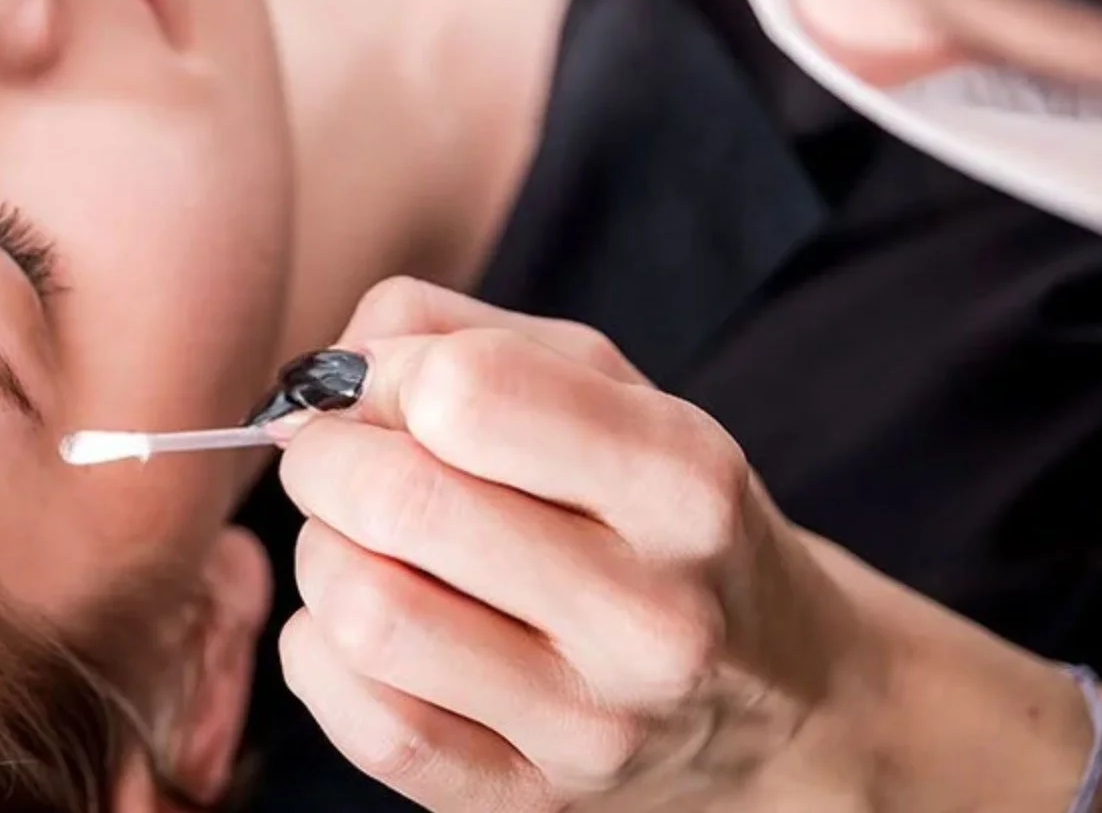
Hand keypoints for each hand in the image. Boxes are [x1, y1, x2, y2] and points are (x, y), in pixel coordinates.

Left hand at [277, 279, 872, 811]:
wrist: (779, 696)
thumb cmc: (654, 511)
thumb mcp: (608, 386)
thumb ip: (459, 337)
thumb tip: (325, 376)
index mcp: (682, 482)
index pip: (467, 393)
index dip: (386, 374)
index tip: (382, 387)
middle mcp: (650, 614)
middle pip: (398, 501)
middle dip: (324, 457)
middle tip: (334, 455)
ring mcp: (590, 728)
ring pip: (364, 615)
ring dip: (323, 556)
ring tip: (357, 541)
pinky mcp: (526, 803)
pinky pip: (365, 723)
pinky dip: (322, 655)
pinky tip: (366, 624)